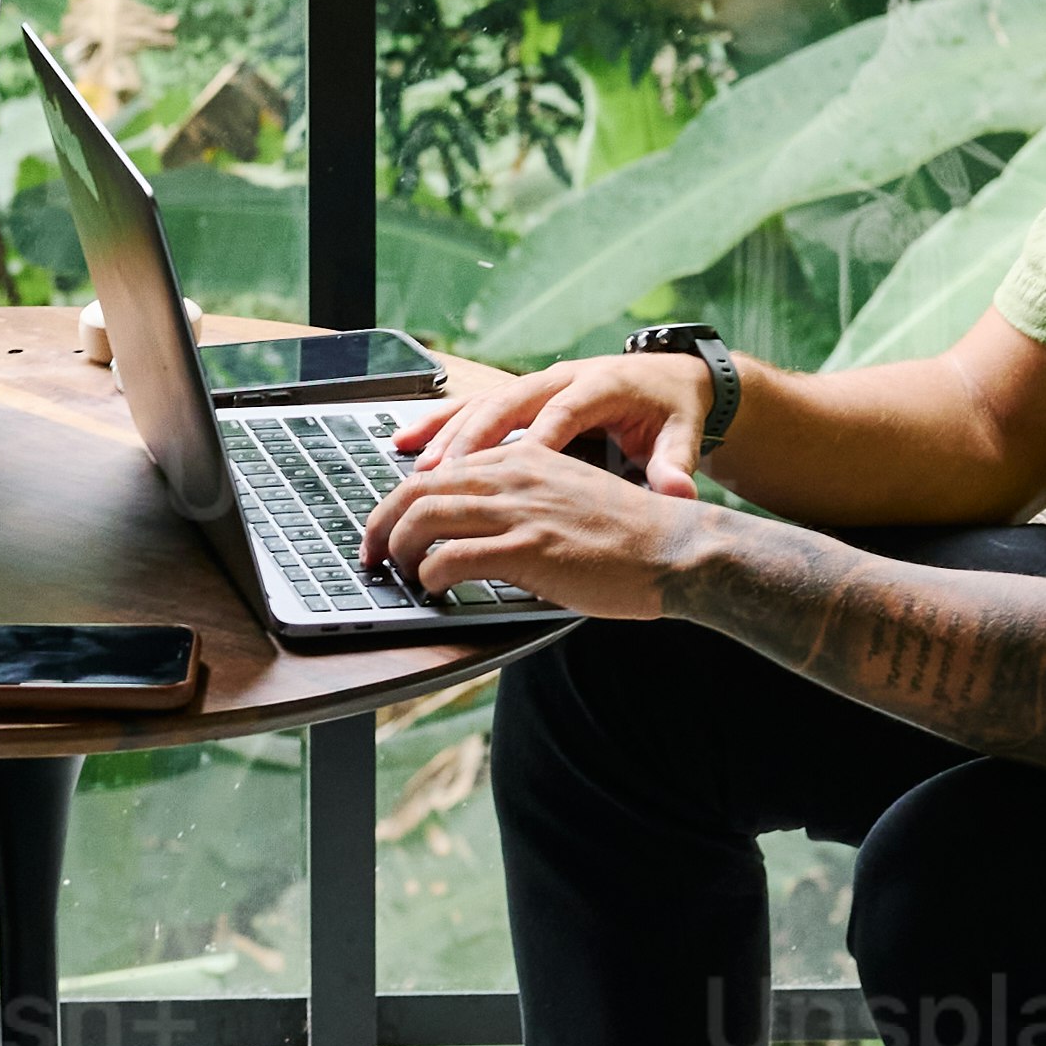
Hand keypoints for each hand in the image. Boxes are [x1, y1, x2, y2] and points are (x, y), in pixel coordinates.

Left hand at [359, 430, 697, 623]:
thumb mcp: (568, 493)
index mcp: (524, 456)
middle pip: (418, 488)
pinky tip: (432, 589)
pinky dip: (430, 575)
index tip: (387, 523)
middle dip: (381, 522)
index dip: (401, 496)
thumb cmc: (627, 533)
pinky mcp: (527, 549)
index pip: (441, 467)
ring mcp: (519, 510)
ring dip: (397, 548)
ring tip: (394, 571)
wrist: (675, 548)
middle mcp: (515, 473)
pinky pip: (452, 558)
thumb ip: (523, 497)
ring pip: (424, 518)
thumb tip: (477, 524)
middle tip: (370, 552)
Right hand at [381, 345, 712, 499]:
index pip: (561, 414)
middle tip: (440, 477)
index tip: (510, 476)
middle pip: (508, 406)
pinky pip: (473, 407)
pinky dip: (438, 424)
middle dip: (472, 440)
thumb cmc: (674, 410)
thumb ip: (677, 464)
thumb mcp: (684, 435)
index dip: (534, 441)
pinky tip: (405, 444)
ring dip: (446, 435)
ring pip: (482, 405)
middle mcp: (560, 379)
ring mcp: (537, 384)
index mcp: (600, 386)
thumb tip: (681, 492)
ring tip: (415, 470)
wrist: (672, 377)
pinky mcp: (522, 395)